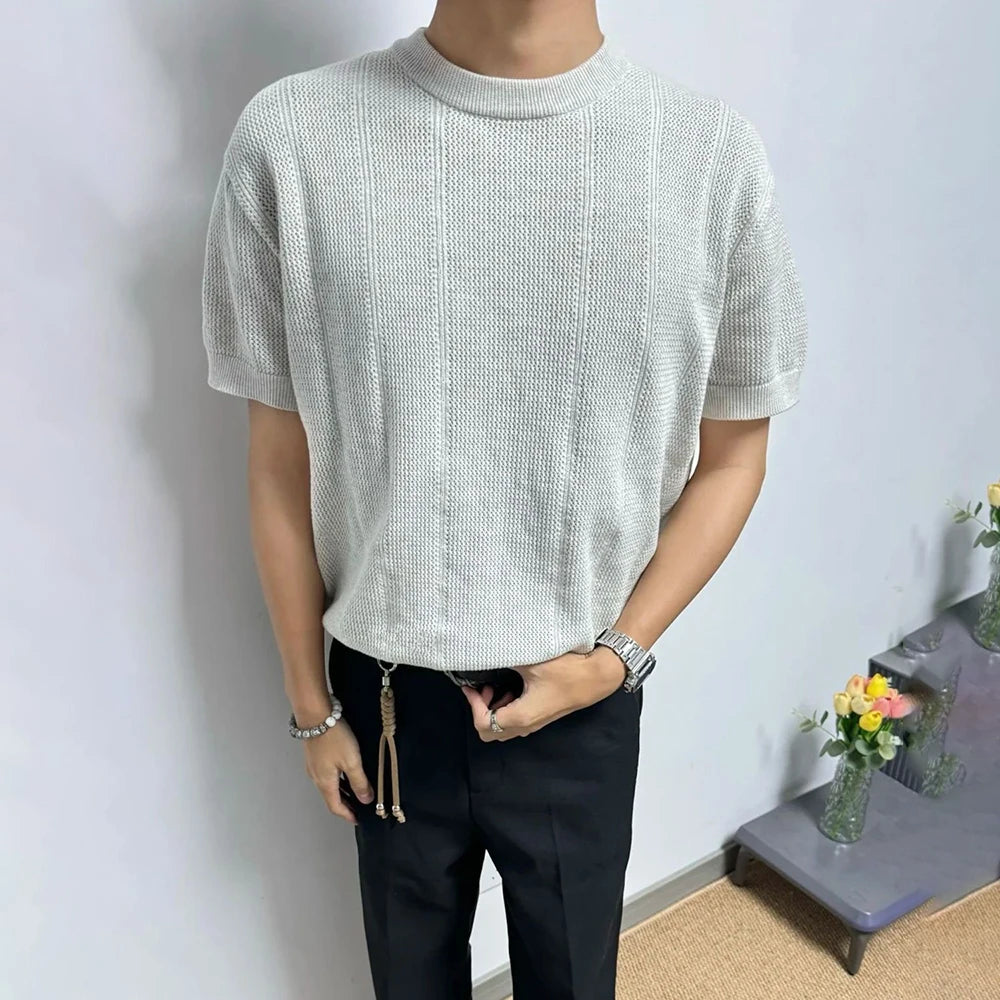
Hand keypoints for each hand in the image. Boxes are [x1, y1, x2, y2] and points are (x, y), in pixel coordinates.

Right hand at [301, 718, 373, 823]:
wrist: (315, 715)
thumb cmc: (334, 737)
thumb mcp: (352, 761)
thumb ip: (359, 782)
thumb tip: (366, 799)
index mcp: (325, 783)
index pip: (335, 807)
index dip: (347, 815)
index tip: (357, 819)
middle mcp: (316, 777)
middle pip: (331, 797)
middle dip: (345, 804)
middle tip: (358, 807)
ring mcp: (313, 766)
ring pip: (328, 786)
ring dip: (341, 792)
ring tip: (355, 791)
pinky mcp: (314, 756)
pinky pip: (326, 775)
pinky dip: (336, 780)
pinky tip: (345, 773)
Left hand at [461, 646, 625, 741]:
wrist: (596, 677)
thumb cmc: (568, 672)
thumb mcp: (531, 662)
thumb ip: (505, 660)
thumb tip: (486, 655)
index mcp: (521, 716)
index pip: (483, 723)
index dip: (473, 705)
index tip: (472, 687)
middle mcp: (527, 725)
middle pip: (490, 733)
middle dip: (482, 711)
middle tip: (485, 689)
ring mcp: (535, 724)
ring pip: (503, 729)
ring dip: (495, 710)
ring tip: (499, 687)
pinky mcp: (541, 717)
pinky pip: (515, 722)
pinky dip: (507, 709)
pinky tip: (514, 688)